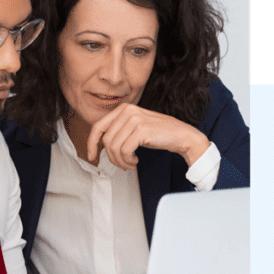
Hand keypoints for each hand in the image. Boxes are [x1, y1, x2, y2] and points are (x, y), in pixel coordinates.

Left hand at [86, 103, 209, 169]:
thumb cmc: (158, 134)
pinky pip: (124, 151)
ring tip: (130, 164)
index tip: (91, 156)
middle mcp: (127, 111)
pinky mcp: (141, 130)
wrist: (182, 136)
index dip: (91, 143)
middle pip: (106, 140)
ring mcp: (134, 119)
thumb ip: (118, 130)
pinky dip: (128, 161)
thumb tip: (98, 144)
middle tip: (121, 164)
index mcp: (123, 109)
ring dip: (120, 161)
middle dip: (111, 157)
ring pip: (114, 147)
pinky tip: (135, 161)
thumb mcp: (134, 127)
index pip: (98, 126)